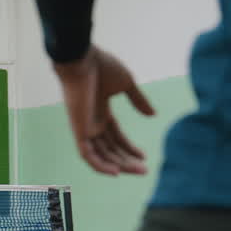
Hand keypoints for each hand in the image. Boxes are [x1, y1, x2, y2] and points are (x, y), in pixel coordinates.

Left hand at [54, 46, 155, 175]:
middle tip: (144, 171)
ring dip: (119, 165)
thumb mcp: (127, 84)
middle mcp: (91, 122)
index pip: (116, 137)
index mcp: (101, 112)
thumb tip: (153, 115)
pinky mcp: (78, 130)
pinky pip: (87, 154)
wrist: (82, 58)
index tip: (144, 156)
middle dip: (127, 161)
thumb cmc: (102, 66)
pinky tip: (116, 172)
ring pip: (101, 155)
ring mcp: (84, 127)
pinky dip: (100, 165)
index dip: (129, 148)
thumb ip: (138, 100)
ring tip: (138, 171)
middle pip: (110, 149)